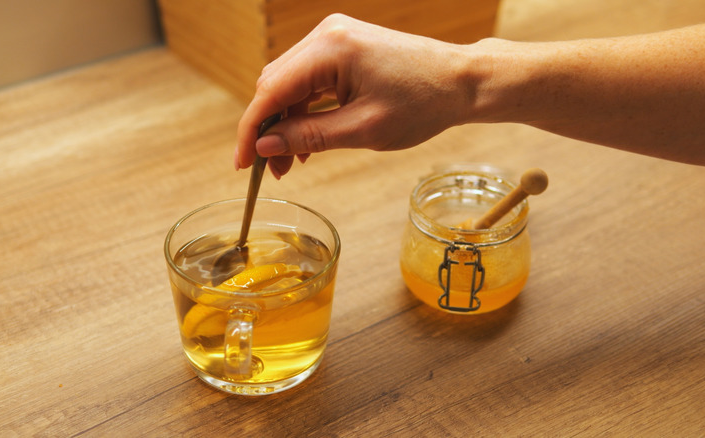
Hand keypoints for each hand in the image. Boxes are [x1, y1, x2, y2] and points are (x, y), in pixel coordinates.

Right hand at [235, 13, 482, 177]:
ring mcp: (335, 37)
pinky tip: (306, 138)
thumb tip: (266, 144)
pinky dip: (303, 108)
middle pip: (275, 84)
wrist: (461, 81)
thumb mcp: (363, 130)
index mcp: (330, 49)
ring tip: (290, 161)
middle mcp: (326, 34)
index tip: (243, 164)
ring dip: (285, 121)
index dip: (252, 130)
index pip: (271, 92)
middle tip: (272, 169)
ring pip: (289, 82)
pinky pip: (309, 78)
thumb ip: (309, 137)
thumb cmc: (423, 103)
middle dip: (268, 129)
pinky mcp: (344, 46)